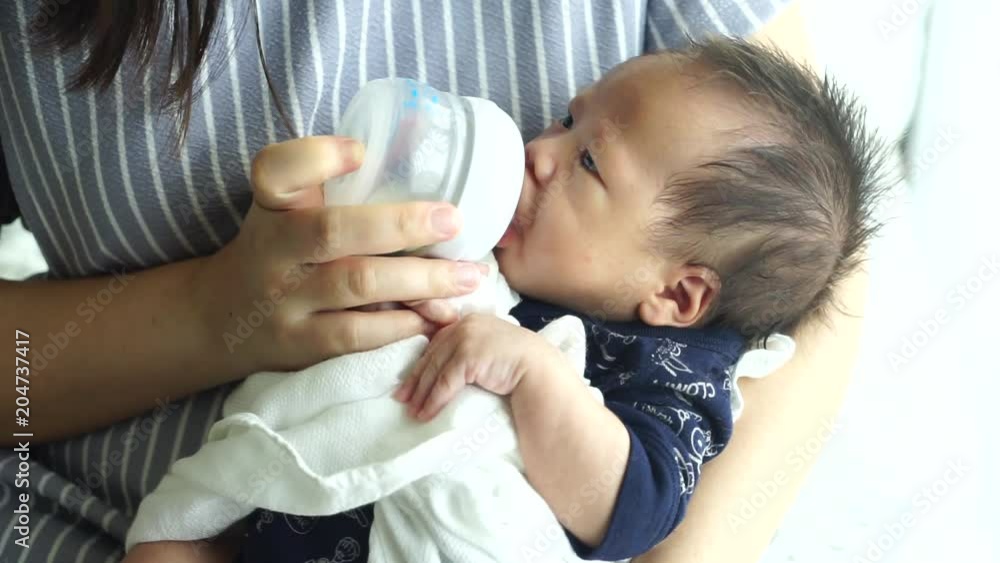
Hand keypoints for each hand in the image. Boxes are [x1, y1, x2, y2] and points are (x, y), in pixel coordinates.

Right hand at [191, 136, 488, 373]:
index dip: (320, 156)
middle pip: (333, 231)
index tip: (361, 154)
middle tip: (454, 220)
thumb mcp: (288, 206)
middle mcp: (273, 248)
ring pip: (357, 284)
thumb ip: (332, 182)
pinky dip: (403, 323)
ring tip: (470, 275)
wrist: (223, 316)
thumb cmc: (279, 247)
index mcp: (272, 204)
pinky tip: (437, 315)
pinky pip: (358, 333)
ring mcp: (285, 300)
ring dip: (422, 281)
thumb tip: (418, 152)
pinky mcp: (299, 344)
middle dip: (401, 225)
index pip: (278, 170)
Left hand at [393, 314, 547, 419]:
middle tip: (402, 399)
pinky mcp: (468, 357)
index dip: (422, 363)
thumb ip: (473, 350)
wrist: (540, 373)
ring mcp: (466, 339)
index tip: (410, 382)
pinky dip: (433, 400)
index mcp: (469, 321)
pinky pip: (444, 383)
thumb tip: (451, 370)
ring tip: (412, 412)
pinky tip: (426, 414)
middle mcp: (465, 325)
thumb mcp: (491, 349)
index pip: (438, 343)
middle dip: (415, 380)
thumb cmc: (521, 366)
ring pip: (435, 370)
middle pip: (432, 355)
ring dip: (421, 394)